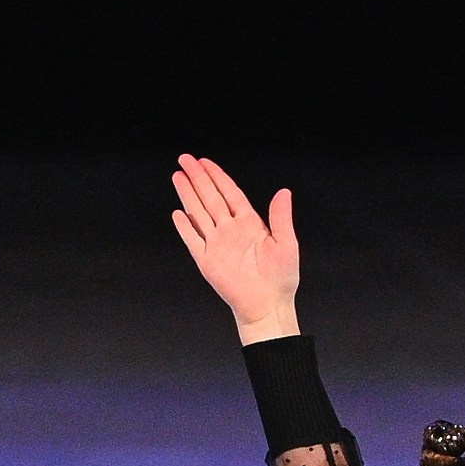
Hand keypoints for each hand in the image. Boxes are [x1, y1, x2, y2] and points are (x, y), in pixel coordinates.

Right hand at [170, 155, 300, 342]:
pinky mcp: (207, 260)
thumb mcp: (287, 244)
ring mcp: (217, 244)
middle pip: (210, 198)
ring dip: (188, 195)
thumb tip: (284, 192)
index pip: (230, 194)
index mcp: (250, 225)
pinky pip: (193, 240)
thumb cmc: (282, 279)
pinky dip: (185, 227)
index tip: (205, 162)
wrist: (268, 305)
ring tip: (177, 176)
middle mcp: (231, 231)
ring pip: (199, 213)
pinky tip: (178, 213)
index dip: (218, 177)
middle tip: (185, 159)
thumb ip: (281, 218)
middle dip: (198, 178)